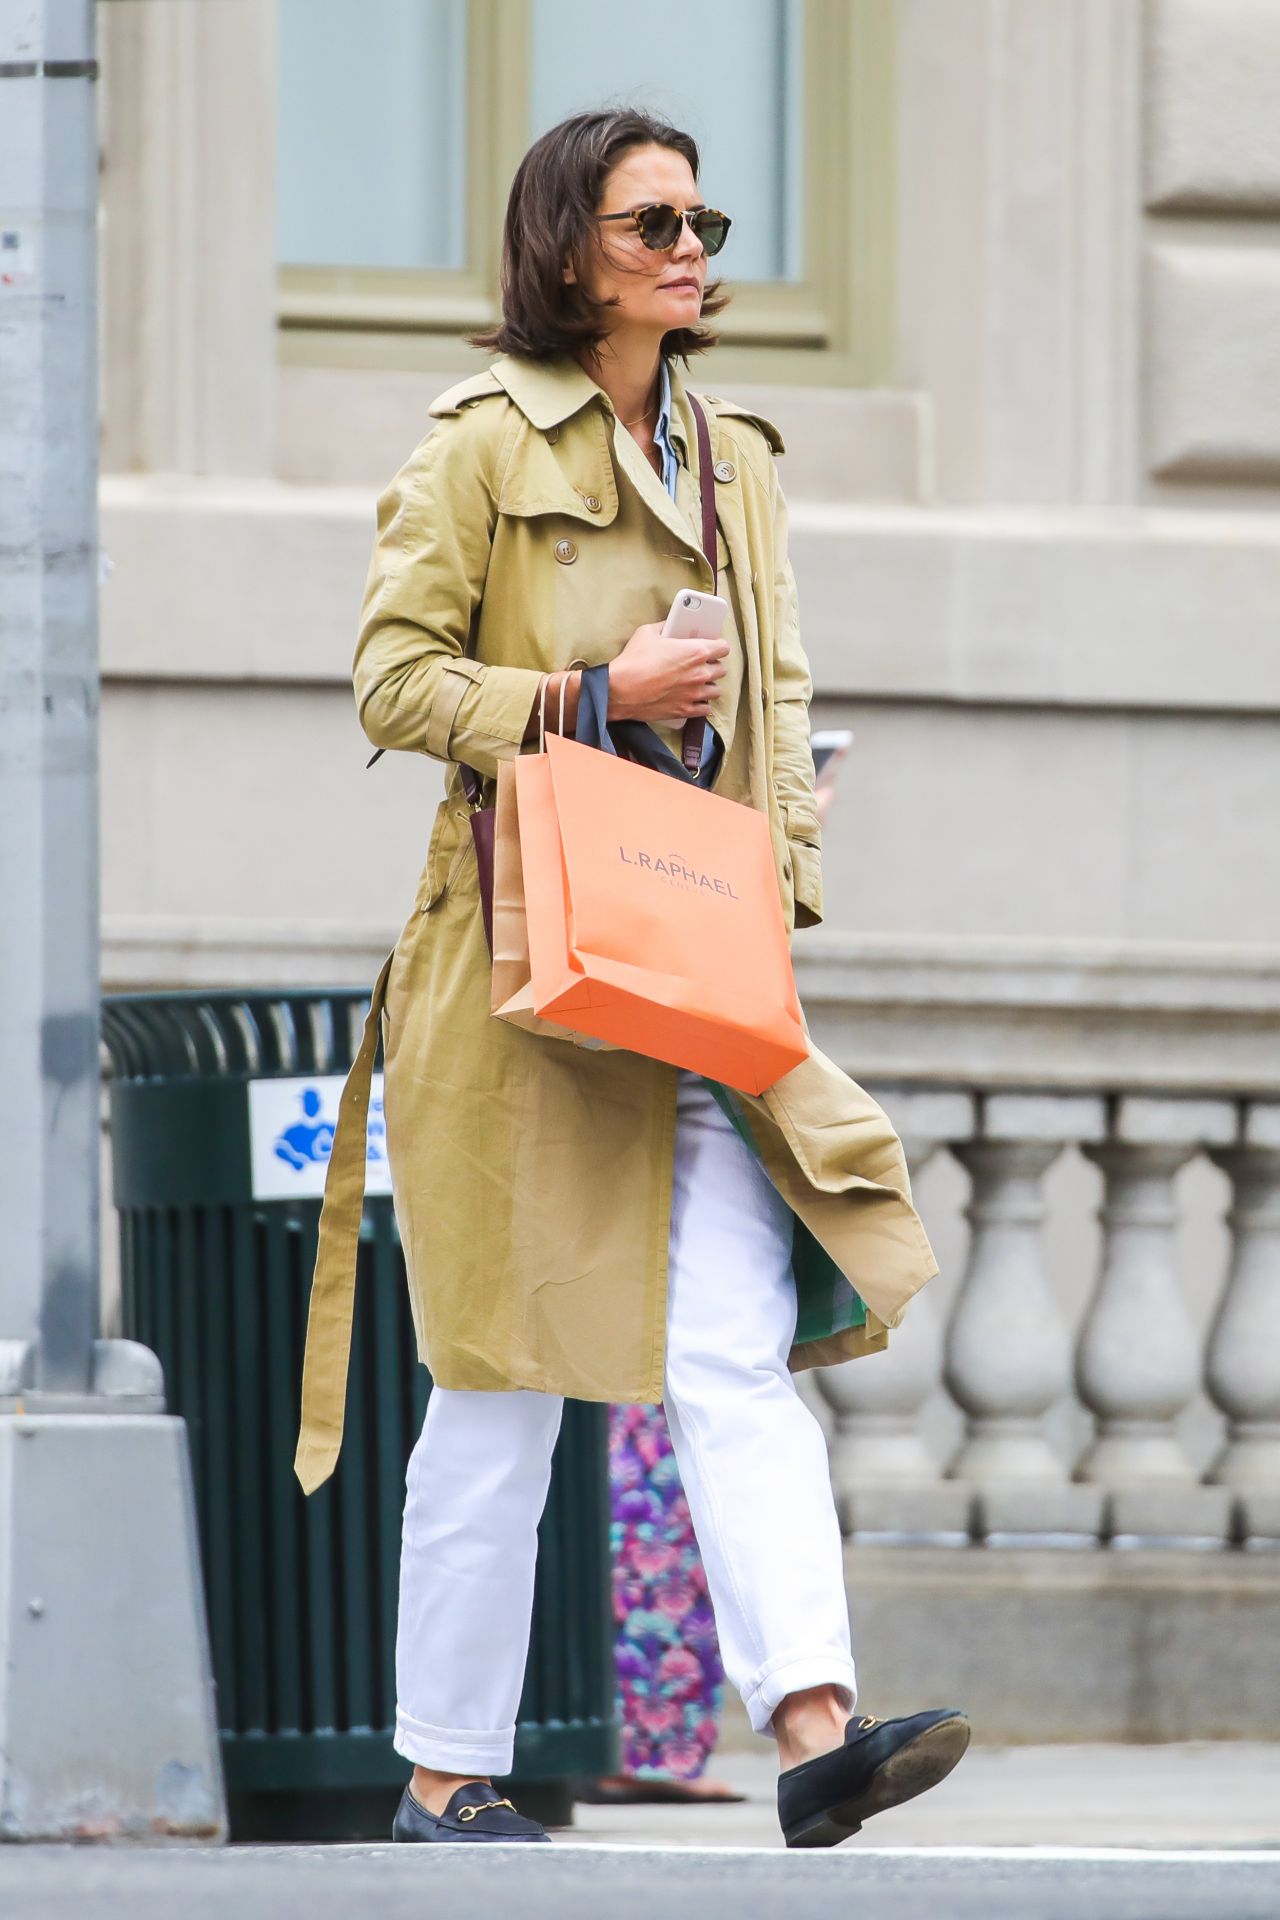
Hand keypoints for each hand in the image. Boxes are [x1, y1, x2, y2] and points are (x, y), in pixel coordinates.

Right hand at [608, 622, 728, 728]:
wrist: (620, 690)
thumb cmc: (634, 661)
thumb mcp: (647, 633)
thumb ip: (665, 627)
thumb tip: (669, 625)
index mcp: (695, 651)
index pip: (723, 648)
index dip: (718, 646)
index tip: (713, 646)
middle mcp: (700, 674)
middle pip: (721, 670)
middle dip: (714, 665)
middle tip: (703, 664)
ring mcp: (694, 694)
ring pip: (716, 691)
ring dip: (709, 685)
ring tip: (699, 683)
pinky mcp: (685, 710)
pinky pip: (706, 709)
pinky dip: (702, 704)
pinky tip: (694, 699)